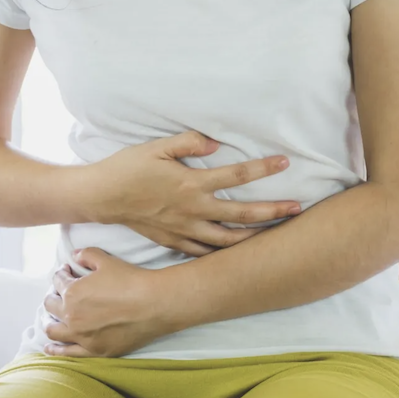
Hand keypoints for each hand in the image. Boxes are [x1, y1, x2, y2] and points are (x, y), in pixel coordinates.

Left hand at [42, 248, 183, 357]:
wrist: (154, 304)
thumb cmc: (131, 281)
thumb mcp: (107, 261)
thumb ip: (87, 255)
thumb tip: (75, 255)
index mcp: (72, 293)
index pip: (57, 281)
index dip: (61, 274)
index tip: (67, 272)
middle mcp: (71, 316)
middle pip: (51, 306)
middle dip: (54, 297)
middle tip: (60, 294)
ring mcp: (82, 336)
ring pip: (53, 331)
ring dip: (50, 323)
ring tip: (51, 320)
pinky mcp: (95, 350)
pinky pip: (68, 353)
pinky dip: (56, 350)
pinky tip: (50, 348)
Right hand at [79, 131, 300, 256]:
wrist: (100, 196)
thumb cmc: (128, 168)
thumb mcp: (157, 147)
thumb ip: (189, 143)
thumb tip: (215, 144)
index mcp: (192, 184)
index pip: (237, 175)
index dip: (263, 169)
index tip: (284, 162)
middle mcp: (193, 210)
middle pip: (243, 214)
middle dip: (273, 211)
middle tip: (298, 209)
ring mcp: (185, 229)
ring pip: (228, 240)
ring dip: (255, 237)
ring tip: (275, 235)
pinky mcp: (174, 241)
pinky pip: (204, 252)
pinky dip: (223, 254)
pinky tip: (237, 253)